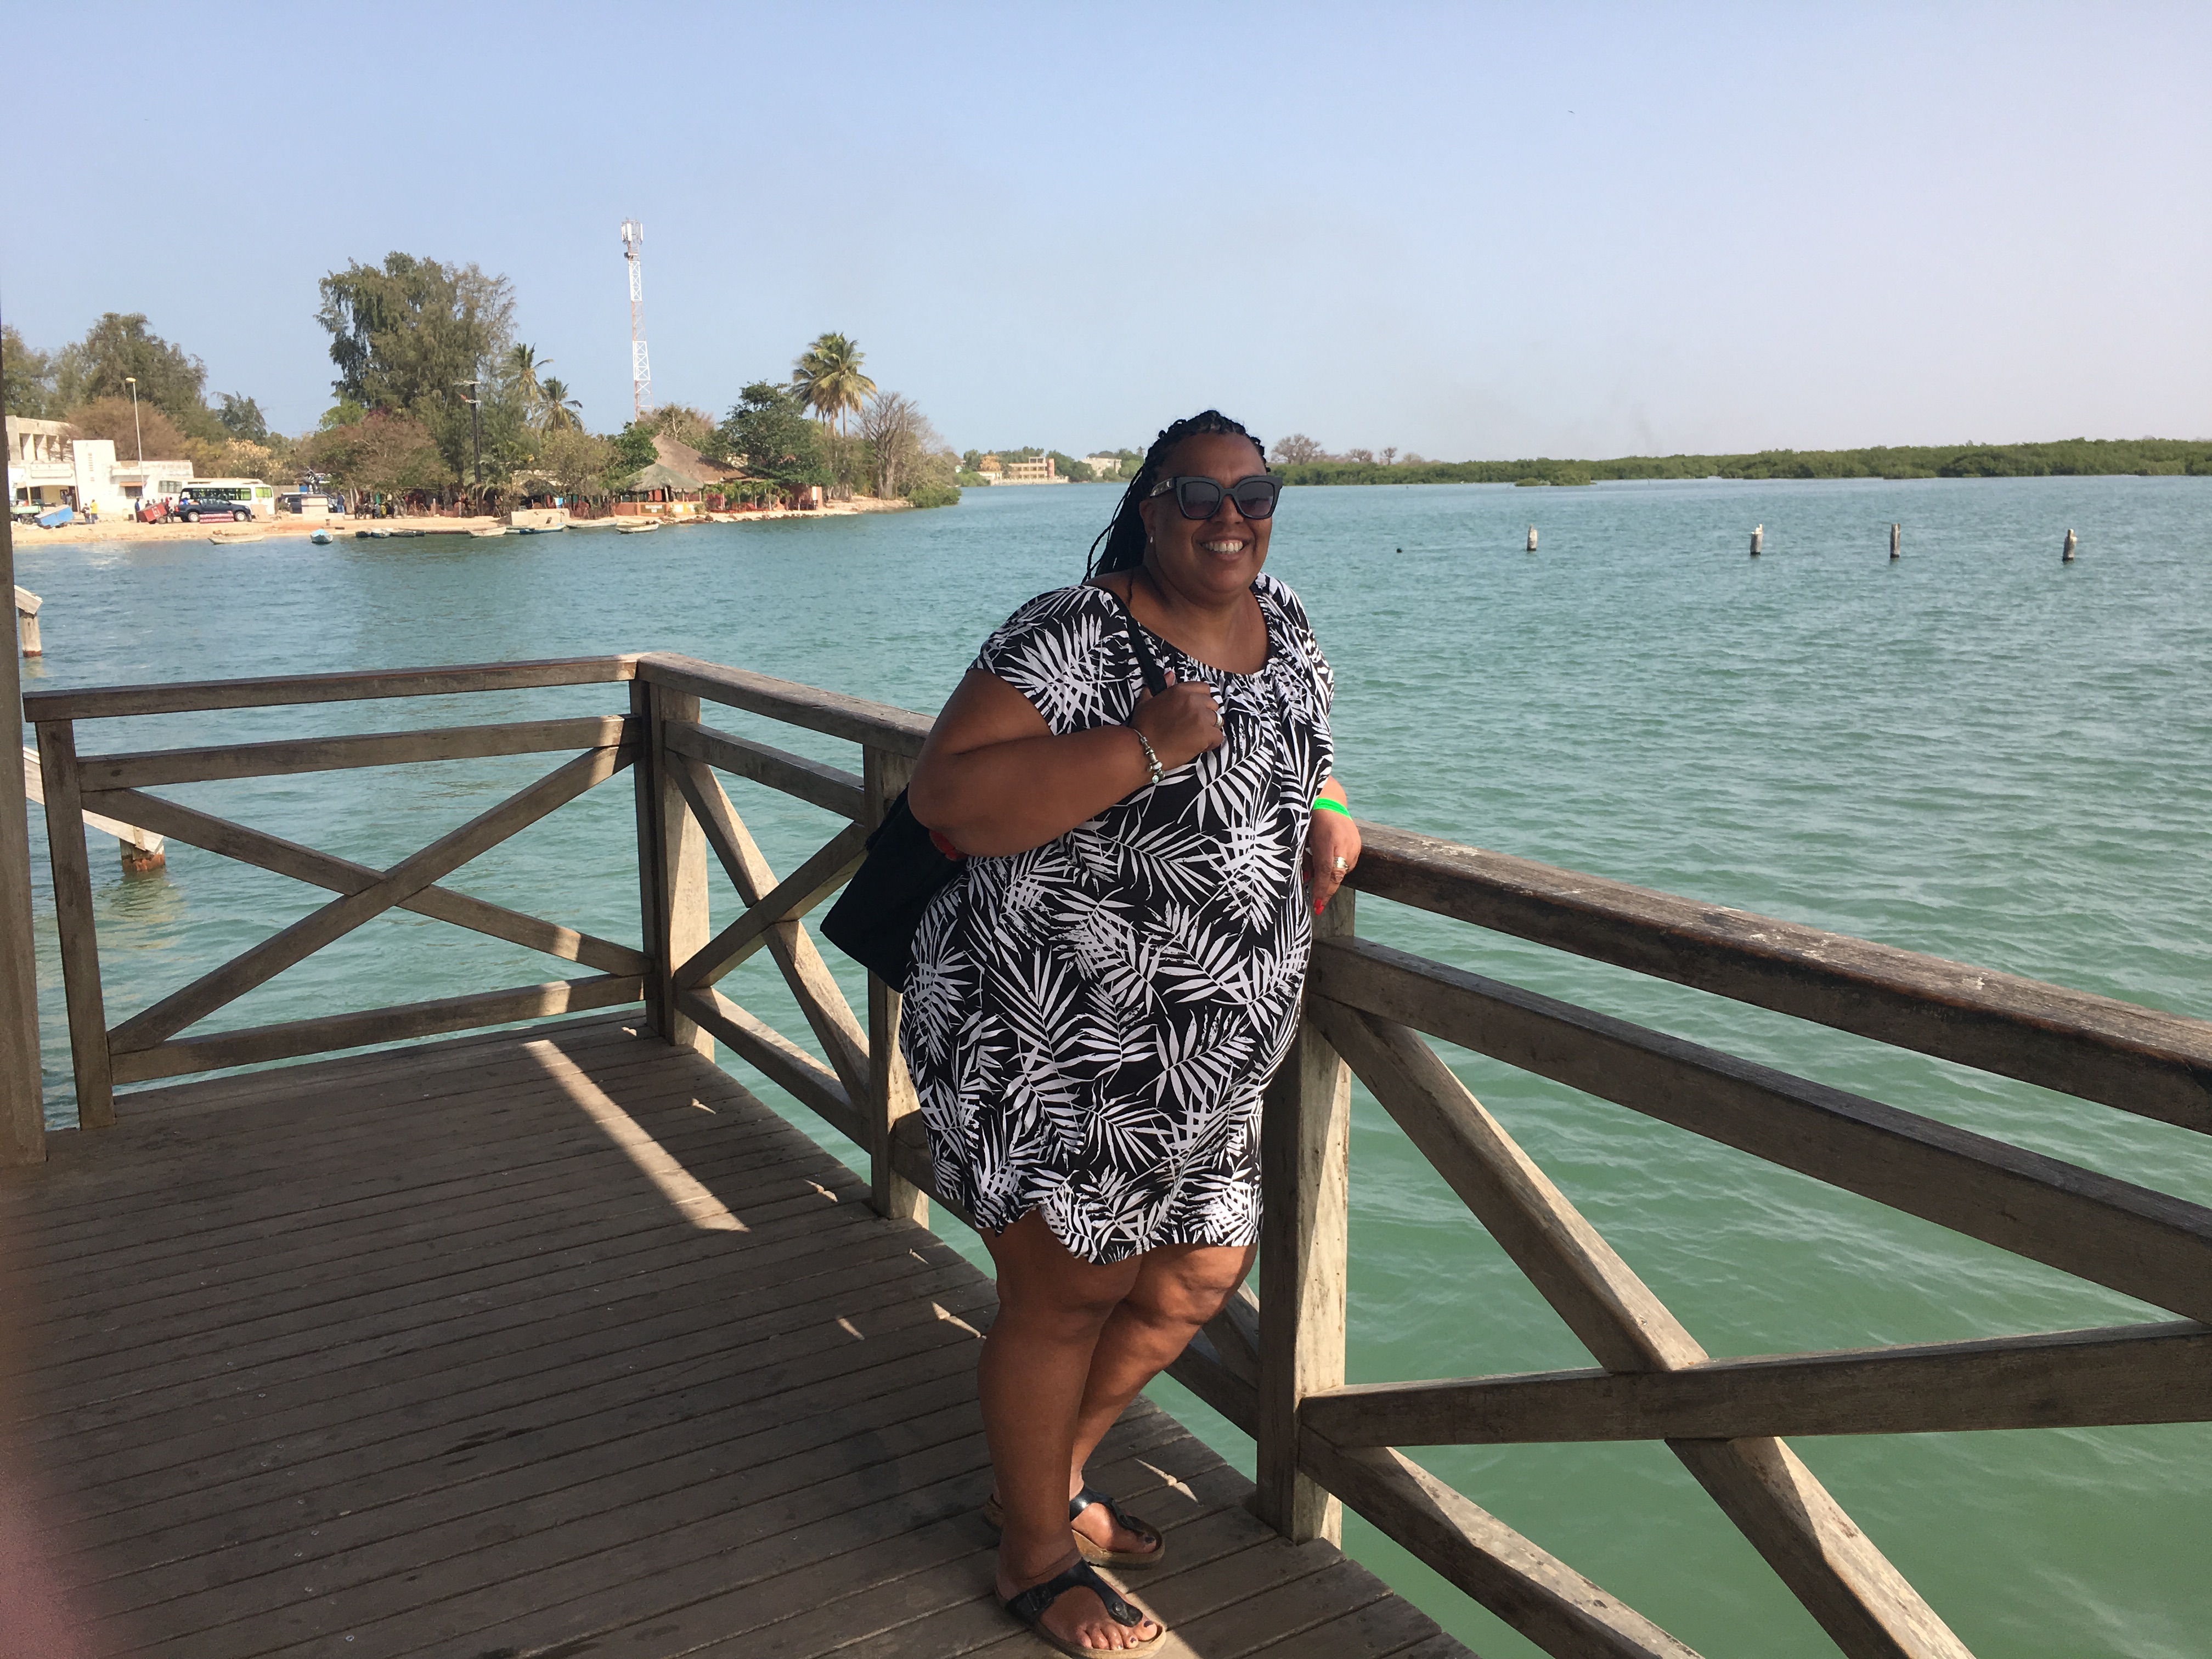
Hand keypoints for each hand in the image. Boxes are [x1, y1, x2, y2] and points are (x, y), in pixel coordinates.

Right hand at [1132, 669, 1225, 770]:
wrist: (1143, 749)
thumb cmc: (1143, 727)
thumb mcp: (1147, 701)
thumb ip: (1162, 686)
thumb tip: (1170, 674)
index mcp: (1180, 690)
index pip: (1204, 689)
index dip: (1202, 701)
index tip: (1195, 711)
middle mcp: (1192, 700)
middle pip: (1213, 705)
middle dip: (1206, 716)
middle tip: (1193, 727)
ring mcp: (1200, 717)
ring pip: (1217, 721)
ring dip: (1209, 729)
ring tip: (1195, 738)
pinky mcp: (1205, 733)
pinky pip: (1218, 737)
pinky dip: (1211, 743)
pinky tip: (1199, 746)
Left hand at [1305, 795, 1360, 915]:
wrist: (1329, 801)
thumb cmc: (1311, 820)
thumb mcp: (1304, 839)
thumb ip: (1306, 859)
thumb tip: (1307, 880)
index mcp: (1329, 840)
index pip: (1326, 871)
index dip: (1321, 889)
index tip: (1316, 904)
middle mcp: (1345, 844)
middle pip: (1337, 875)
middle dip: (1327, 892)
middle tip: (1318, 906)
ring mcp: (1354, 844)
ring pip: (1342, 871)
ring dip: (1331, 879)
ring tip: (1319, 881)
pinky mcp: (1358, 845)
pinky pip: (1348, 864)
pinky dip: (1337, 868)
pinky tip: (1329, 864)